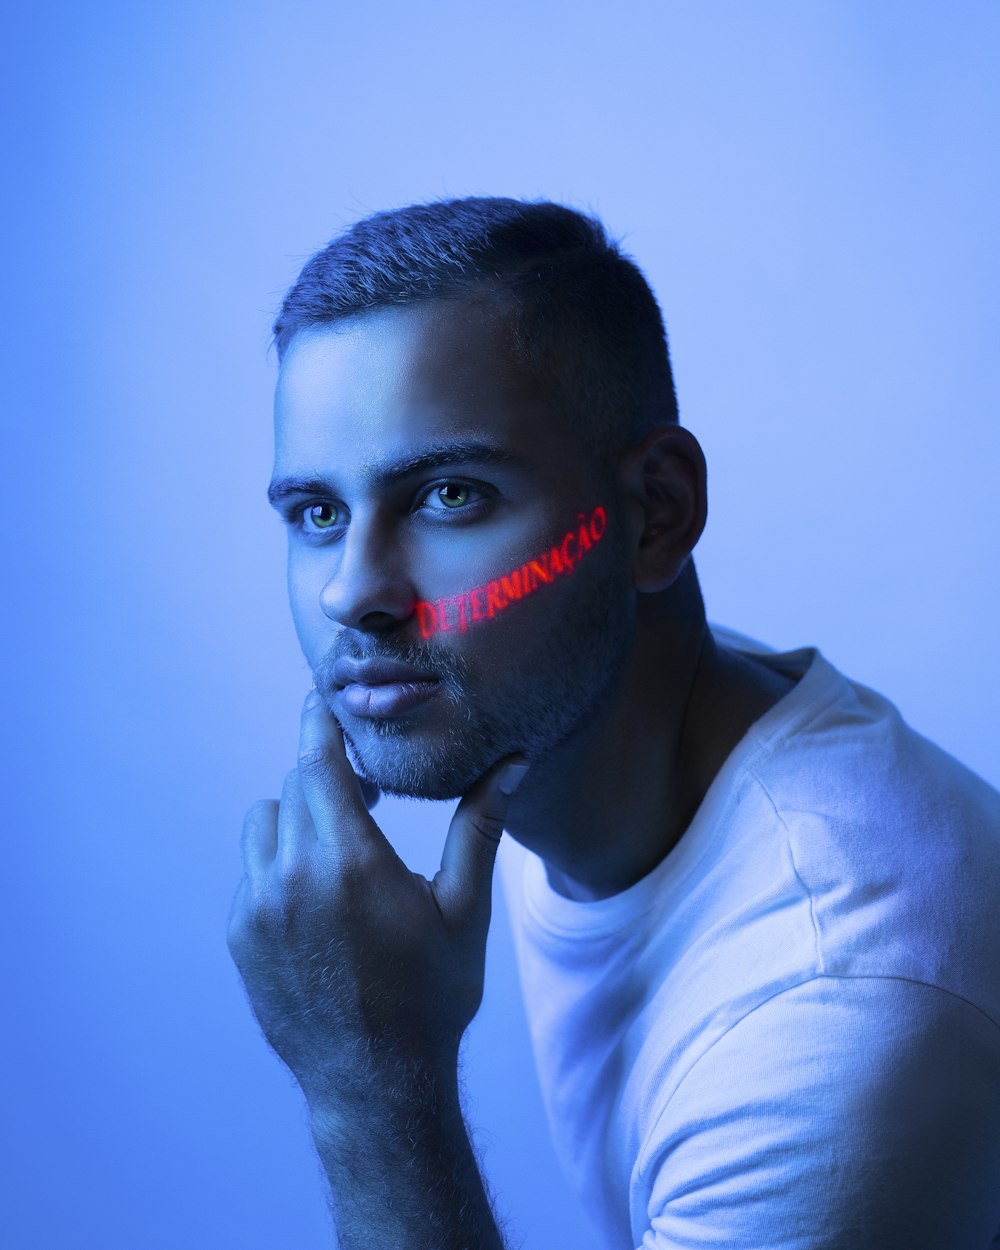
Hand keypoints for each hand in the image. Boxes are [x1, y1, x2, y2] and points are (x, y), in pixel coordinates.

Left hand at [226, 688, 528, 1109]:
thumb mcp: (464, 909)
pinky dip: (278, 865)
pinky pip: (251, 872)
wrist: (376, 1084)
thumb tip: (513, 763)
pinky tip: (318, 897)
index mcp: (350, 862)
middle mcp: (292, 878)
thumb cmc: (431, 996)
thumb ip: (479, 826)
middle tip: (364, 795)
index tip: (323, 698)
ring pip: (264, 823)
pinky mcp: (239, 937)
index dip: (319, 723)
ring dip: (297, 818)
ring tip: (338, 847)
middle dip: (326, 777)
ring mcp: (256, 910)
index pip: (317, 762)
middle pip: (294, 786)